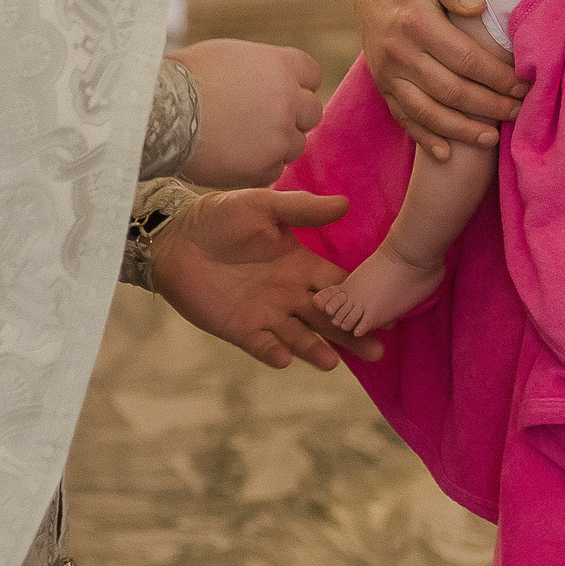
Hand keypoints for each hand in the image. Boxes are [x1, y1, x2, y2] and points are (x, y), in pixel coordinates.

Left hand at [149, 188, 382, 370]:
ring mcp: (266, 313)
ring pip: (300, 337)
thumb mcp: (263, 206)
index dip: (362, 296)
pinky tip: (285, 358)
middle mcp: (290, 293)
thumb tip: (346, 203)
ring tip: (334, 362)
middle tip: (378, 350)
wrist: (175, 238)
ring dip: (316, 349)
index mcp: (301, 265)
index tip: (389, 309)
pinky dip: (273, 353)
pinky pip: (261, 345)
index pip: (339, 284)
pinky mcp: (240, 328)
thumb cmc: (220, 216)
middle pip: (329, 318)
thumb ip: (303, 209)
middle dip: (352, 333)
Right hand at [174, 40, 325, 187]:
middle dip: (292, 116)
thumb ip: (262, 68)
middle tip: (260, 120)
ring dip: (276, 144)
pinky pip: (274, 170)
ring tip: (241, 140)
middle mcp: (289, 100)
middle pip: (311, 112)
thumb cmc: (187, 77)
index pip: (312, 76)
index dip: (295, 85)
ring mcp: (280, 136)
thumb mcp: (231, 55)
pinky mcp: (265, 166)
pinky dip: (258, 166)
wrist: (161, 113)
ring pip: (295, 145)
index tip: (277, 92)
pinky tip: (233, 157)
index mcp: (283, 65)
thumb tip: (271, 79)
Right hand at [349, 0, 524, 158]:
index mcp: (417, 23)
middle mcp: (400, 52)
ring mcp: (387, 72)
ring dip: (460, 129)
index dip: (497, 77)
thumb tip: (478, 7)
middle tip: (519, 113)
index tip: (524, 86)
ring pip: (427, 111)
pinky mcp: (382, 84)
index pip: (466, 59)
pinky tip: (446, 154)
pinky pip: (402, 117)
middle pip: (451, 90)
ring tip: (491, 138)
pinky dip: (424, 137)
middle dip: (489, 106)